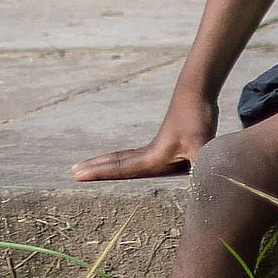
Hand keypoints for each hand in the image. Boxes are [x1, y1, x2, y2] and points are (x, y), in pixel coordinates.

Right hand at [77, 93, 216, 180]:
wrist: (196, 93)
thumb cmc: (197, 119)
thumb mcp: (202, 145)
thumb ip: (203, 166)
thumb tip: (204, 183)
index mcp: (152, 158)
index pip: (121, 169)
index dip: (99, 174)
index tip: (77, 175)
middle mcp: (150, 154)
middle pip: (117, 162)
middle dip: (96, 168)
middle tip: (73, 171)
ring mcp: (157, 148)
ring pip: (126, 158)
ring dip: (108, 162)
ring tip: (89, 165)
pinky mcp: (167, 143)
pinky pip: (140, 156)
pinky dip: (127, 159)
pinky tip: (131, 162)